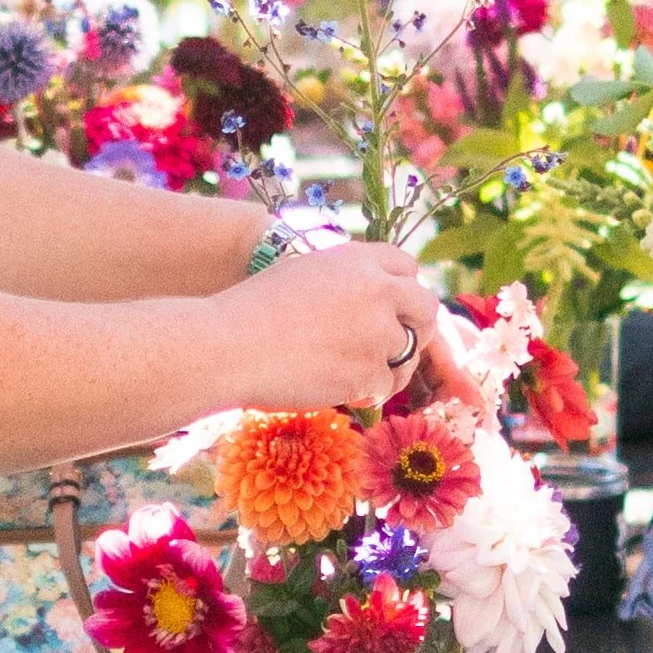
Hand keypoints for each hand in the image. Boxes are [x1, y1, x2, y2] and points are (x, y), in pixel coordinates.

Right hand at [209, 242, 447, 411]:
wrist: (226, 345)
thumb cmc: (250, 311)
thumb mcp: (304, 274)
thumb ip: (344, 278)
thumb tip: (372, 297)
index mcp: (358, 260)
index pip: (408, 267)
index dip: (405, 290)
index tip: (397, 309)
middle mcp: (376, 290)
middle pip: (426, 308)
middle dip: (418, 328)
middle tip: (399, 347)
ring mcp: (377, 332)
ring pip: (408, 353)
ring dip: (390, 367)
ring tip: (358, 375)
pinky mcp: (369, 372)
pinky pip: (385, 387)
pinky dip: (367, 393)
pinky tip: (341, 391)